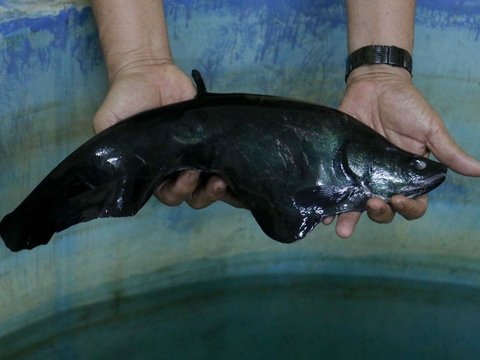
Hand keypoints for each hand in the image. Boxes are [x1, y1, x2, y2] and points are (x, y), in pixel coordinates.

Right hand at [94, 61, 241, 208]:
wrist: (148, 72)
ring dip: (215, 188)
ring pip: (208, 183)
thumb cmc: (125, 99)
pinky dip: (229, 166)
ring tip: (220, 180)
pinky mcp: (209, 138)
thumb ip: (107, 147)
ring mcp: (195, 154)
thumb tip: (110, 171)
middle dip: (199, 194)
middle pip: (191, 195)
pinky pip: (222, 159)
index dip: (178, 192)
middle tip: (203, 178)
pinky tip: (233, 164)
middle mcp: (175, 167)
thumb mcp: (107, 123)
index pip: (167, 194)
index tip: (184, 177)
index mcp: (153, 171)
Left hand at [326, 65, 479, 237]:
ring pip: (358, 205)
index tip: (398, 200)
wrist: (375, 84)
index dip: (409, 209)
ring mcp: (362, 173)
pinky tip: (323, 214)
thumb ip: (448, 152)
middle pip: (385, 210)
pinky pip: (336, 189)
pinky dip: (329, 204)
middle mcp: (385, 179)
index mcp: (409, 175)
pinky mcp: (342, 165)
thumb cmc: (406, 105)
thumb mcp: (430, 128)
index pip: (413, 203)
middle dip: (379, 214)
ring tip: (342, 230)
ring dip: (350, 220)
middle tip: (372, 204)